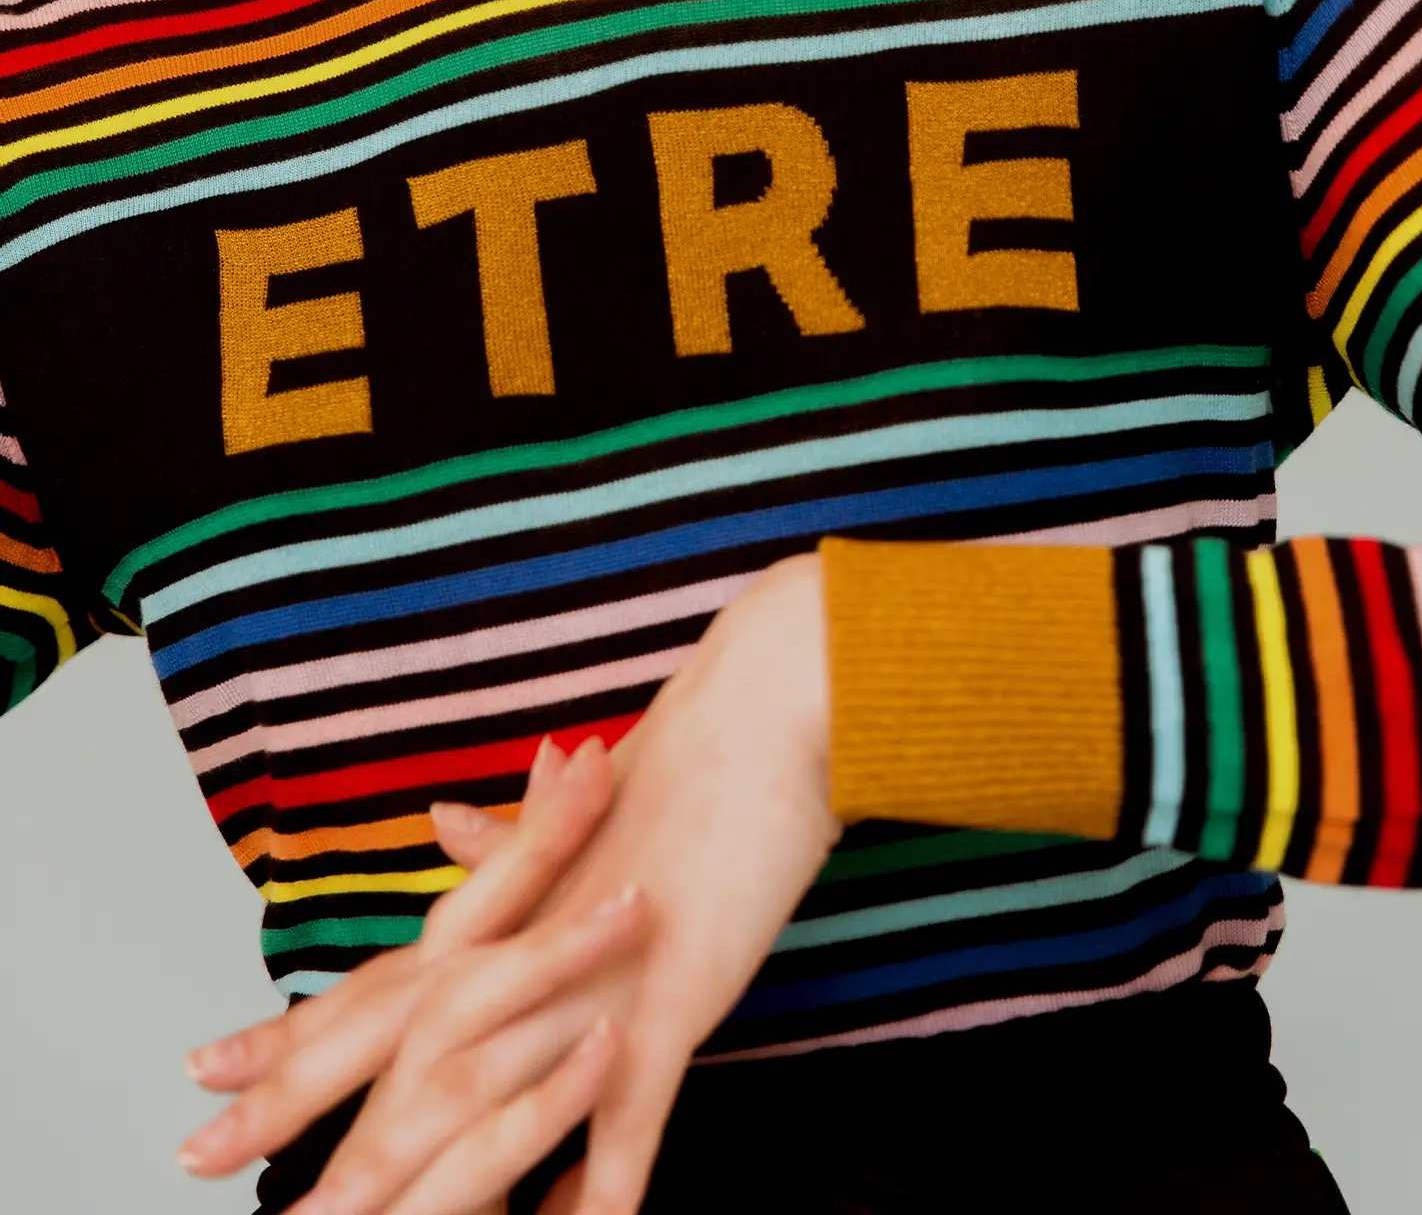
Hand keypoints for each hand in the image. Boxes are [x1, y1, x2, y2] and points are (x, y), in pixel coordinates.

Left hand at [209, 554, 839, 1214]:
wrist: (761, 709)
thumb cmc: (688, 755)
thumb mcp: (586, 811)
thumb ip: (513, 840)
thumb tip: (450, 830)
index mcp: (507, 909)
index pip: (376, 987)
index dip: (289, 1036)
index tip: (206, 1074)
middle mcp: (528, 950)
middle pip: (396, 1053)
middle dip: (305, 1119)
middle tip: (213, 1163)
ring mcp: (594, 980)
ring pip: (487, 1100)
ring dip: (425, 1183)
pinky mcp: (671, 998)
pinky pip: (630, 1117)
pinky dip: (603, 1188)